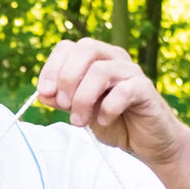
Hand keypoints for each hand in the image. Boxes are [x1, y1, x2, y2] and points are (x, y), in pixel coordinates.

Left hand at [36, 37, 189, 165]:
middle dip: (67, 79)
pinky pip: (124, 91)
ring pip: (101, 71)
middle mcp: (114, 59)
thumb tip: (43, 93)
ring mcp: (131, 72)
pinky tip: (104, 121)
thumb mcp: (80, 111)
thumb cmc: (114, 122)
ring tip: (80, 121)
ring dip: (83, 98)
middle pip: (85, 49)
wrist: (146, 141)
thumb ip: (62, 100)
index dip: (52, 68)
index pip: (68, 47)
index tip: (45, 93)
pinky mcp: (145, 90)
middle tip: (63, 106)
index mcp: (96, 59)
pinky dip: (108, 108)